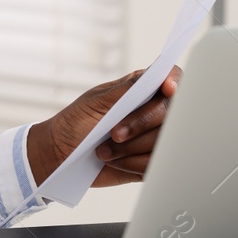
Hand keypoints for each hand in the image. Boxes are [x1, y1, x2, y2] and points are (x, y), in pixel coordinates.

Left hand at [25, 66, 179, 187]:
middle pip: (172, 112)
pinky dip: (133, 164)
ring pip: (165, 141)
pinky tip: (114, 161)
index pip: (172, 78)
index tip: (167, 89)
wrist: (62, 154)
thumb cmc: (76, 123)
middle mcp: (152, 111)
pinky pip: (157, 163)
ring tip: (105, 150)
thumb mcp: (96, 101)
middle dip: (142, 123)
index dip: (175, 81)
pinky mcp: (152, 161)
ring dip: (132, 148)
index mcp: (140, 89)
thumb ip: (127, 89)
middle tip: (114, 134)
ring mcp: (155, 137)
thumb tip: (154, 74)